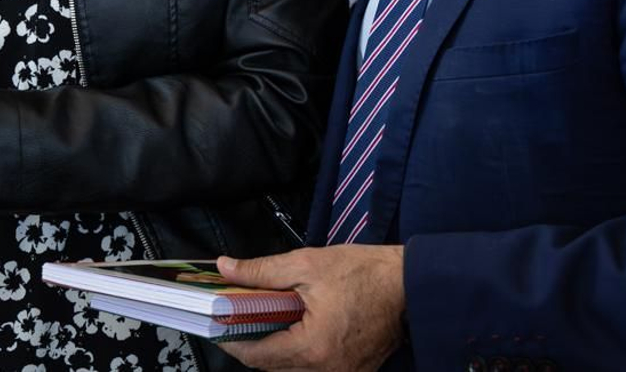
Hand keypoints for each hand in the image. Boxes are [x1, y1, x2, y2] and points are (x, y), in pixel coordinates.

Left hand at [217, 246, 406, 371]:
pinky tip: (291, 327)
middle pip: (272, 368)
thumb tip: (225, 268)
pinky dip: (296, 352)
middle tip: (235, 316)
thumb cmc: (364, 272)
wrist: (410, 284)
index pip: (256, 356)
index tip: (215, 322)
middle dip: (250, 342)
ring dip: (273, 348)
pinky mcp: (353, 370)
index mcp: (313, 348)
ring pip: (291, 370)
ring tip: (261, 319)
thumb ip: (261, 271)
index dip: (230, 339)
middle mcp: (328, 369)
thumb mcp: (306, 264)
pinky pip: (313, 368)